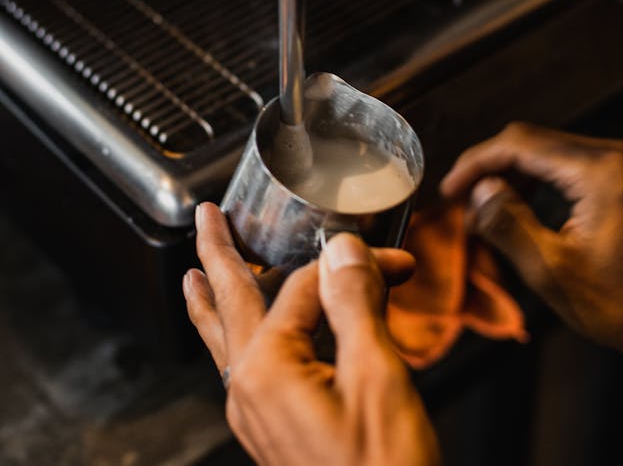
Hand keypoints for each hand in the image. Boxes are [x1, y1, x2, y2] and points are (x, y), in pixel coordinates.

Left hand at [183, 203, 439, 465]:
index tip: (396, 263)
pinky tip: (238, 339)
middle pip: (228, 304)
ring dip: (215, 299)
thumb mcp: (379, 379)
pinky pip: (242, 369)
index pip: (308, 286)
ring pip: (227, 339)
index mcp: (270, 368)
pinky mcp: (271, 433)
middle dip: (218, 255)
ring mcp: (256, 415)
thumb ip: (355, 305)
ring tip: (195, 274)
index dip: (354, 265)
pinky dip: (235, 338)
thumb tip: (342, 249)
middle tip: (206, 218)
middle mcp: (249, 389)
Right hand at [441, 122, 622, 362]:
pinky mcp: (614, 173)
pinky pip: (558, 162)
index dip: (476, 163)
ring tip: (480, 210)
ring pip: (540, 149)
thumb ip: (508, 224)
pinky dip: (529, 179)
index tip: (449, 190)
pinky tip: (511, 205)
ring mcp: (615, 161)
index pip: (519, 145)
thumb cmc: (619, 304)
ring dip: (506, 173)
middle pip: (528, 140)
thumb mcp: (551, 271)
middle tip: (460, 203)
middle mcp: (610, 155)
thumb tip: (476, 191)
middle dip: (488, 168)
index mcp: (598, 172)